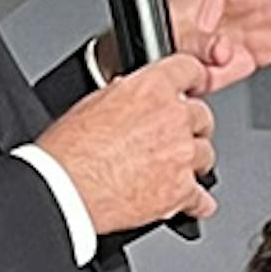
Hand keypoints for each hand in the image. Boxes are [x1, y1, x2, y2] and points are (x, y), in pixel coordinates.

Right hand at [30, 45, 228, 236]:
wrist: (65, 189)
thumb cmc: (68, 150)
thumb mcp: (92, 104)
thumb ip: (124, 96)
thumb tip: (132, 99)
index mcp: (151, 89)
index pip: (190, 70)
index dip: (191, 79)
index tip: (192, 86)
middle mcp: (173, 118)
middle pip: (203, 116)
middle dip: (189, 127)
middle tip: (172, 138)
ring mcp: (181, 155)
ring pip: (206, 154)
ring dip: (191, 162)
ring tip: (170, 171)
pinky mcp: (182, 192)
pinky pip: (203, 198)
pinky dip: (194, 201)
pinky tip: (184, 201)